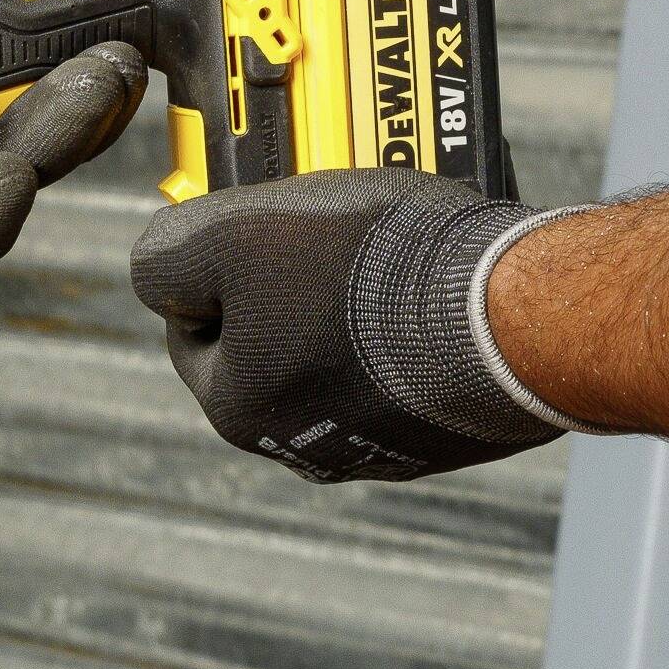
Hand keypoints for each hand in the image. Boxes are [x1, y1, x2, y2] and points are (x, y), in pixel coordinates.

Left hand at [129, 170, 575, 482]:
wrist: (509, 313)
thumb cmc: (366, 272)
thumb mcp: (230, 231)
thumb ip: (168, 250)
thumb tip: (158, 263)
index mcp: (239, 408)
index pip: (193, 326)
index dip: (213, 262)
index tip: (248, 223)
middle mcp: (304, 445)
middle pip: (270, 342)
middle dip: (287, 282)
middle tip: (320, 229)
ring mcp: (381, 444)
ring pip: (341, 355)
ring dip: (351, 304)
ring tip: (382, 247)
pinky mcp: (448, 432)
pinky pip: (410, 368)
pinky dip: (412, 328)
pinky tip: (431, 284)